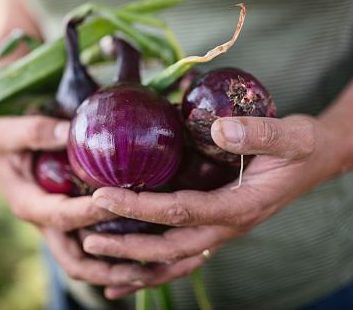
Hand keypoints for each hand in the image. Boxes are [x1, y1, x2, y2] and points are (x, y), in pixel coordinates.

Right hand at [0, 115, 153, 286]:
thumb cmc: (3, 142)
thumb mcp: (7, 132)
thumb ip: (35, 131)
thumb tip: (70, 132)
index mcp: (28, 204)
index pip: (63, 216)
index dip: (90, 213)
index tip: (118, 203)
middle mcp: (45, 223)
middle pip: (75, 260)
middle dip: (106, 269)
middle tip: (142, 269)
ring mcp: (58, 227)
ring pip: (85, 261)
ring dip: (114, 271)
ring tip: (149, 273)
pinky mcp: (70, 222)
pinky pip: (92, 246)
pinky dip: (114, 254)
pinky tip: (142, 251)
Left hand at [82, 114, 334, 298]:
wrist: (316, 160)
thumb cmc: (302, 147)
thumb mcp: (291, 134)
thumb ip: (259, 133)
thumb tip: (218, 129)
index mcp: (239, 207)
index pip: (180, 212)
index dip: (140, 208)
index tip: (102, 197)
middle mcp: (226, 227)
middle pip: (170, 248)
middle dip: (127, 246)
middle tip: (87, 238)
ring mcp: (220, 232)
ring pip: (174, 260)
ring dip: (135, 264)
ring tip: (97, 259)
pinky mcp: (214, 227)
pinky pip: (181, 255)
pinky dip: (152, 267)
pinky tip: (126, 274)